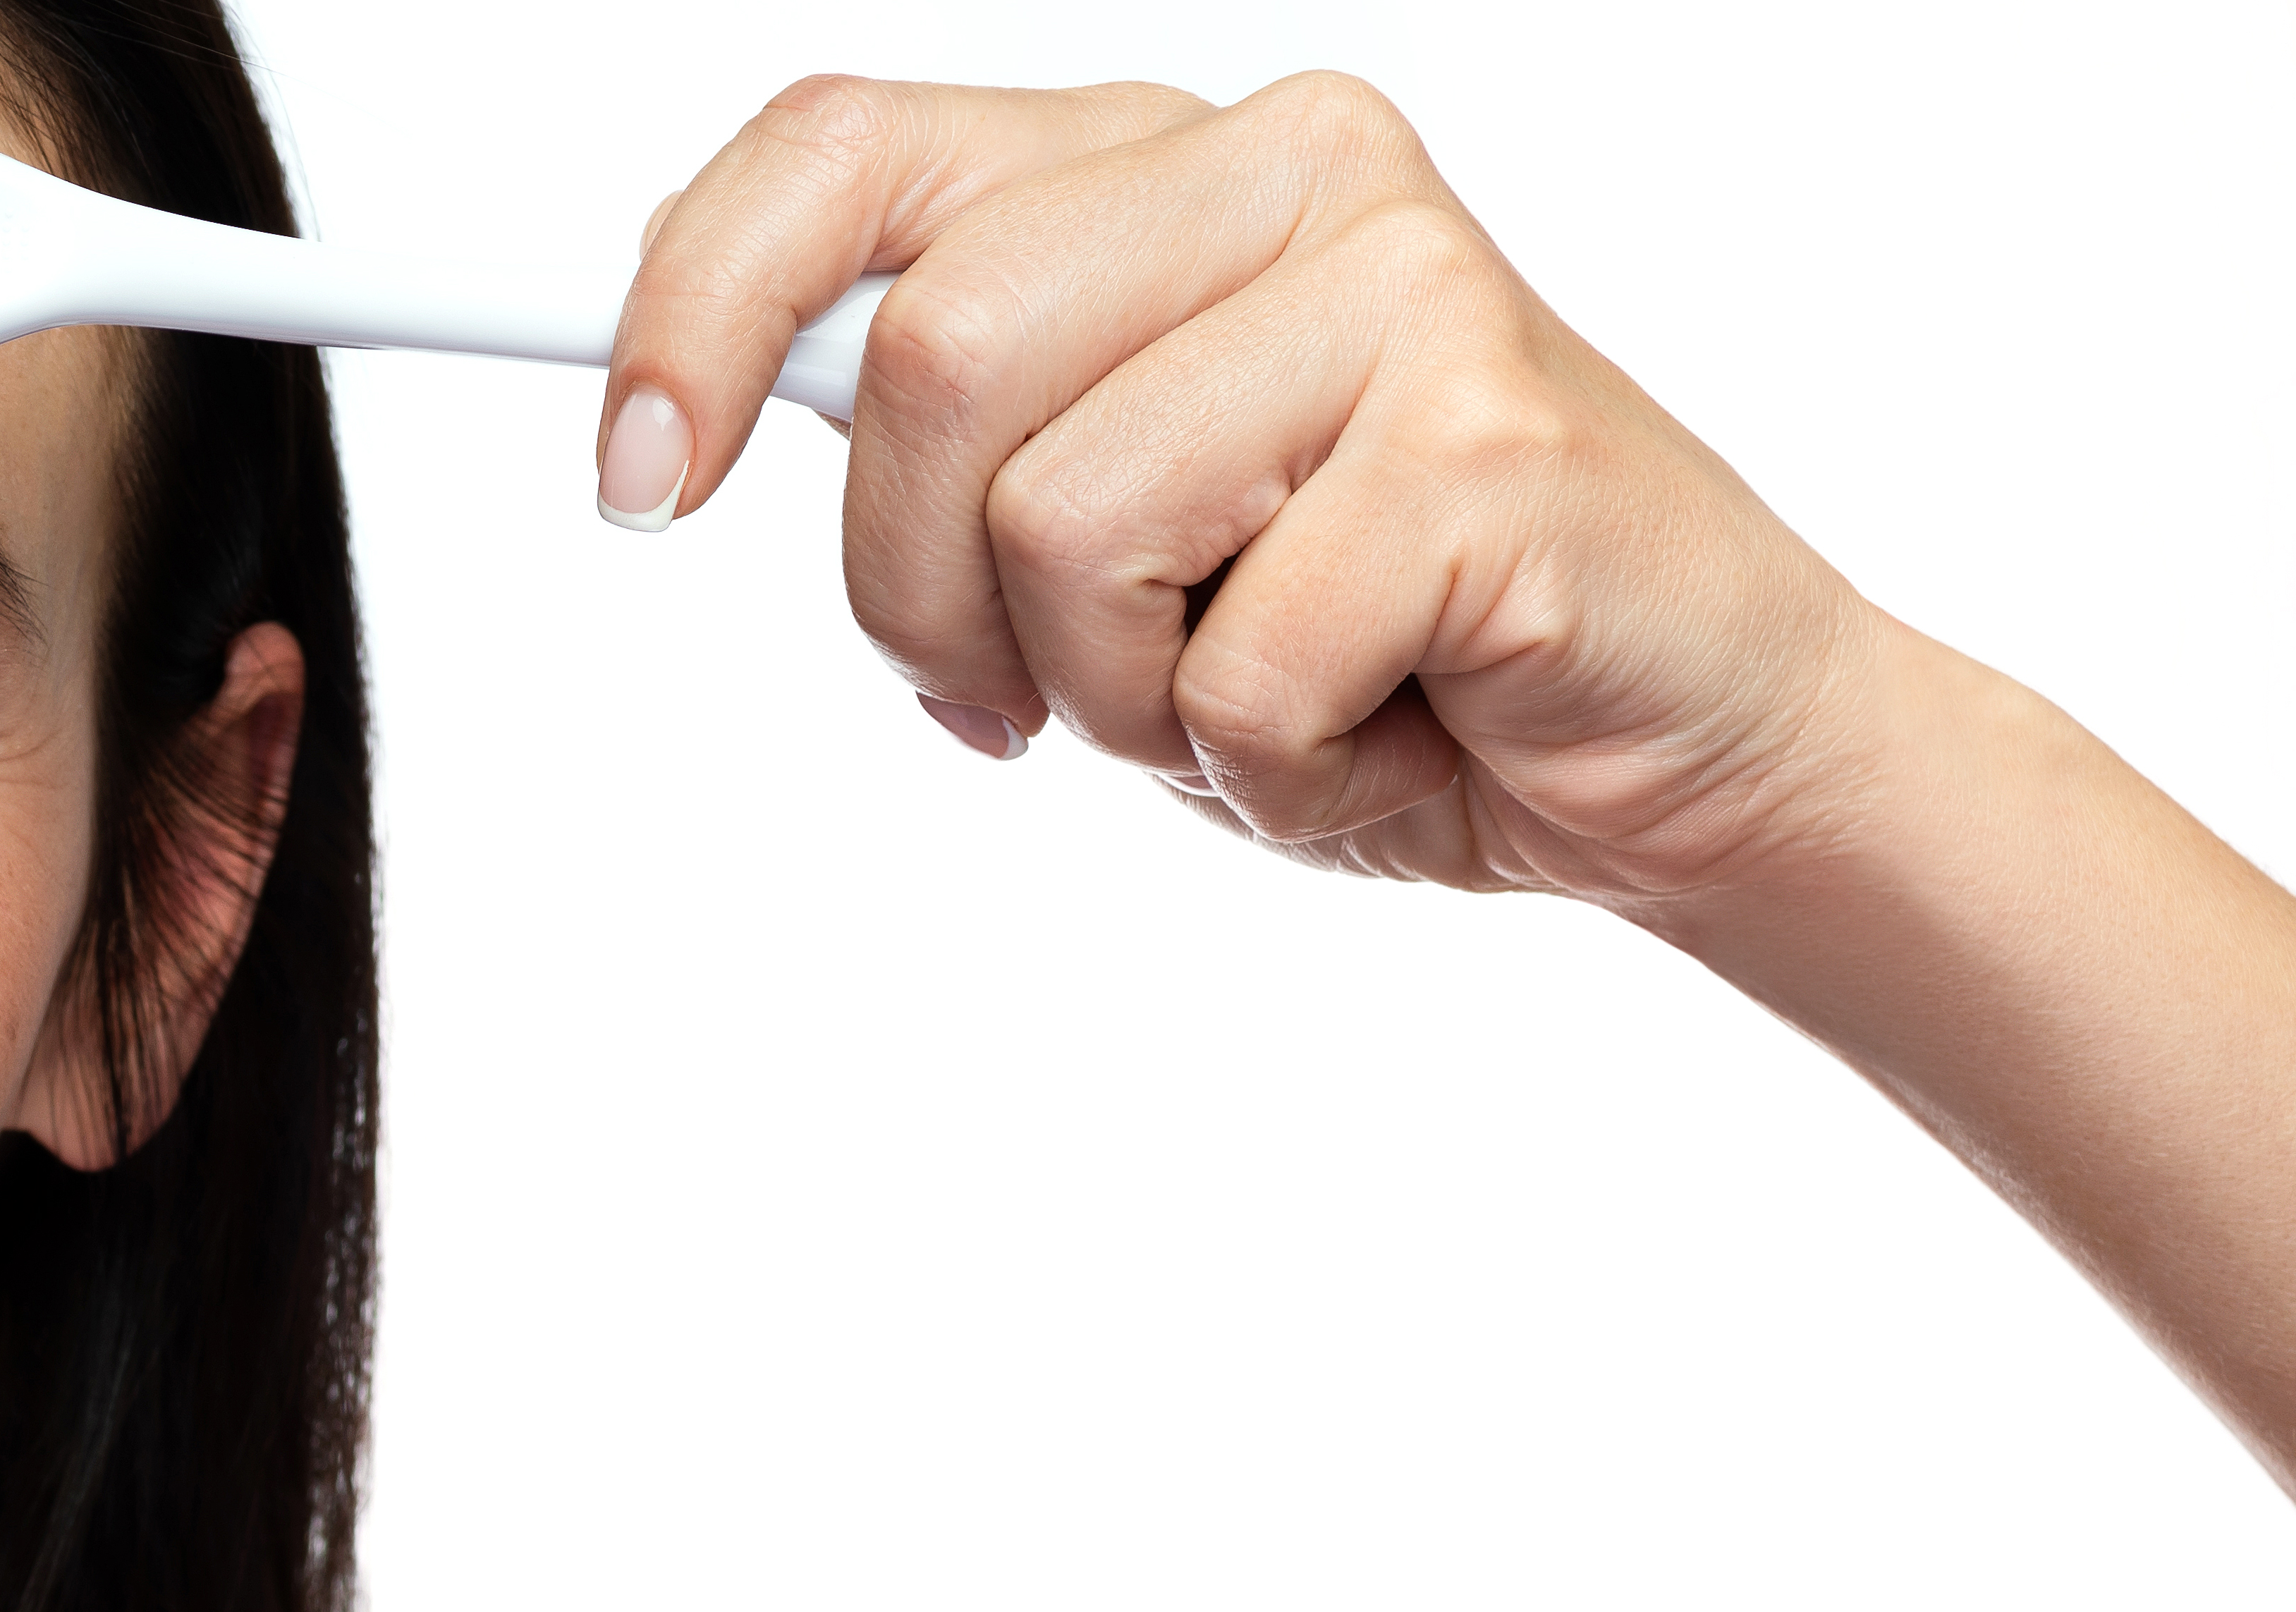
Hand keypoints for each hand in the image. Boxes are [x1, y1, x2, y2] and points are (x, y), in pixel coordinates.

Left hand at [608, 75, 1891, 904]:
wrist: (1668, 747)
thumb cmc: (1357, 646)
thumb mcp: (1084, 533)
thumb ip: (927, 439)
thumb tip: (677, 407)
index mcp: (1148, 168)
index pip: (841, 152)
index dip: (689, 307)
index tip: (627, 477)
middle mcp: (1280, 165)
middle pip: (924, 364)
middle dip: (924, 596)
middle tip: (1040, 694)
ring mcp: (1405, 283)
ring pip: (1056, 524)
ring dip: (1115, 697)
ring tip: (1263, 692)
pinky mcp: (1491, 439)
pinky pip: (1227, 674)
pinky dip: (1271, 774)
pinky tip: (1388, 728)